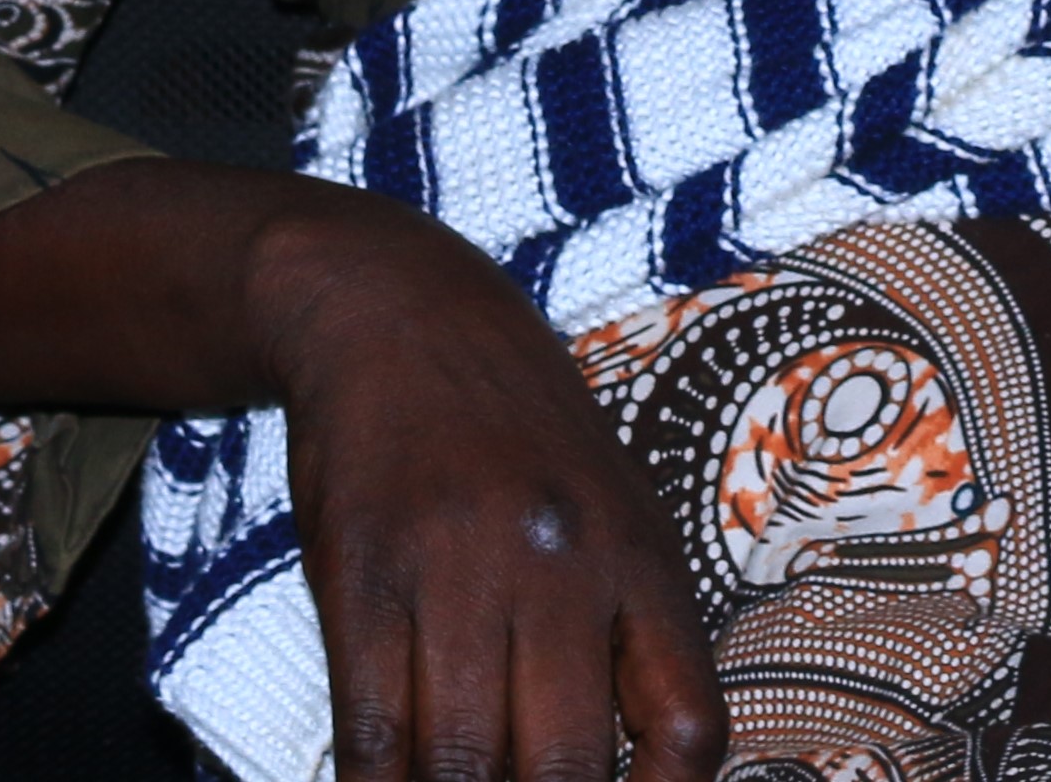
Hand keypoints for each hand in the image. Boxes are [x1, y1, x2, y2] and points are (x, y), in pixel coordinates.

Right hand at [0, 157, 726, 781]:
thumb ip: (632, 628)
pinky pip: (368, 733)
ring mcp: (456, 572)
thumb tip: (650, 769)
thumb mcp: (615, 504)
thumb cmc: (521, 434)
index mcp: (639, 553)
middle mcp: (559, 566)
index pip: (688, 725)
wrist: (401, 314)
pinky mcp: (361, 577)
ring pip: (458, 765)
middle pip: (561, 769)